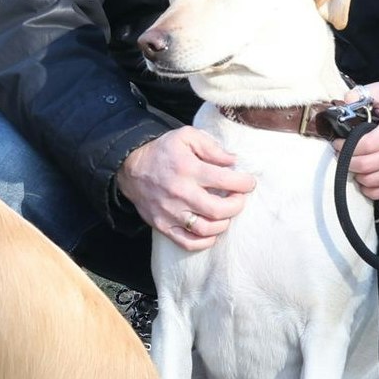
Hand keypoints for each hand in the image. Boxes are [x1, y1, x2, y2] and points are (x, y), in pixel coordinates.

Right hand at [118, 126, 256, 251]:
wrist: (130, 168)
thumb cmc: (162, 151)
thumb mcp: (186, 136)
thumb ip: (211, 147)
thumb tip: (233, 161)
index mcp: (187, 169)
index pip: (225, 180)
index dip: (243, 183)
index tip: (249, 182)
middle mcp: (180, 193)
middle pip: (218, 210)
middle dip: (237, 205)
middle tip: (239, 198)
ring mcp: (170, 212)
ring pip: (205, 229)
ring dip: (223, 223)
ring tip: (226, 213)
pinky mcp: (163, 225)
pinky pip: (187, 242)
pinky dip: (205, 242)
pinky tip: (212, 232)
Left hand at [345, 83, 378, 201]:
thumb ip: (362, 94)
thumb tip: (345, 103)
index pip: (363, 146)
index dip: (344, 147)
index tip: (338, 143)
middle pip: (364, 166)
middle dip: (347, 161)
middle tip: (343, 154)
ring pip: (370, 181)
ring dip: (357, 174)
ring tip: (355, 163)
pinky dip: (368, 188)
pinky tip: (365, 175)